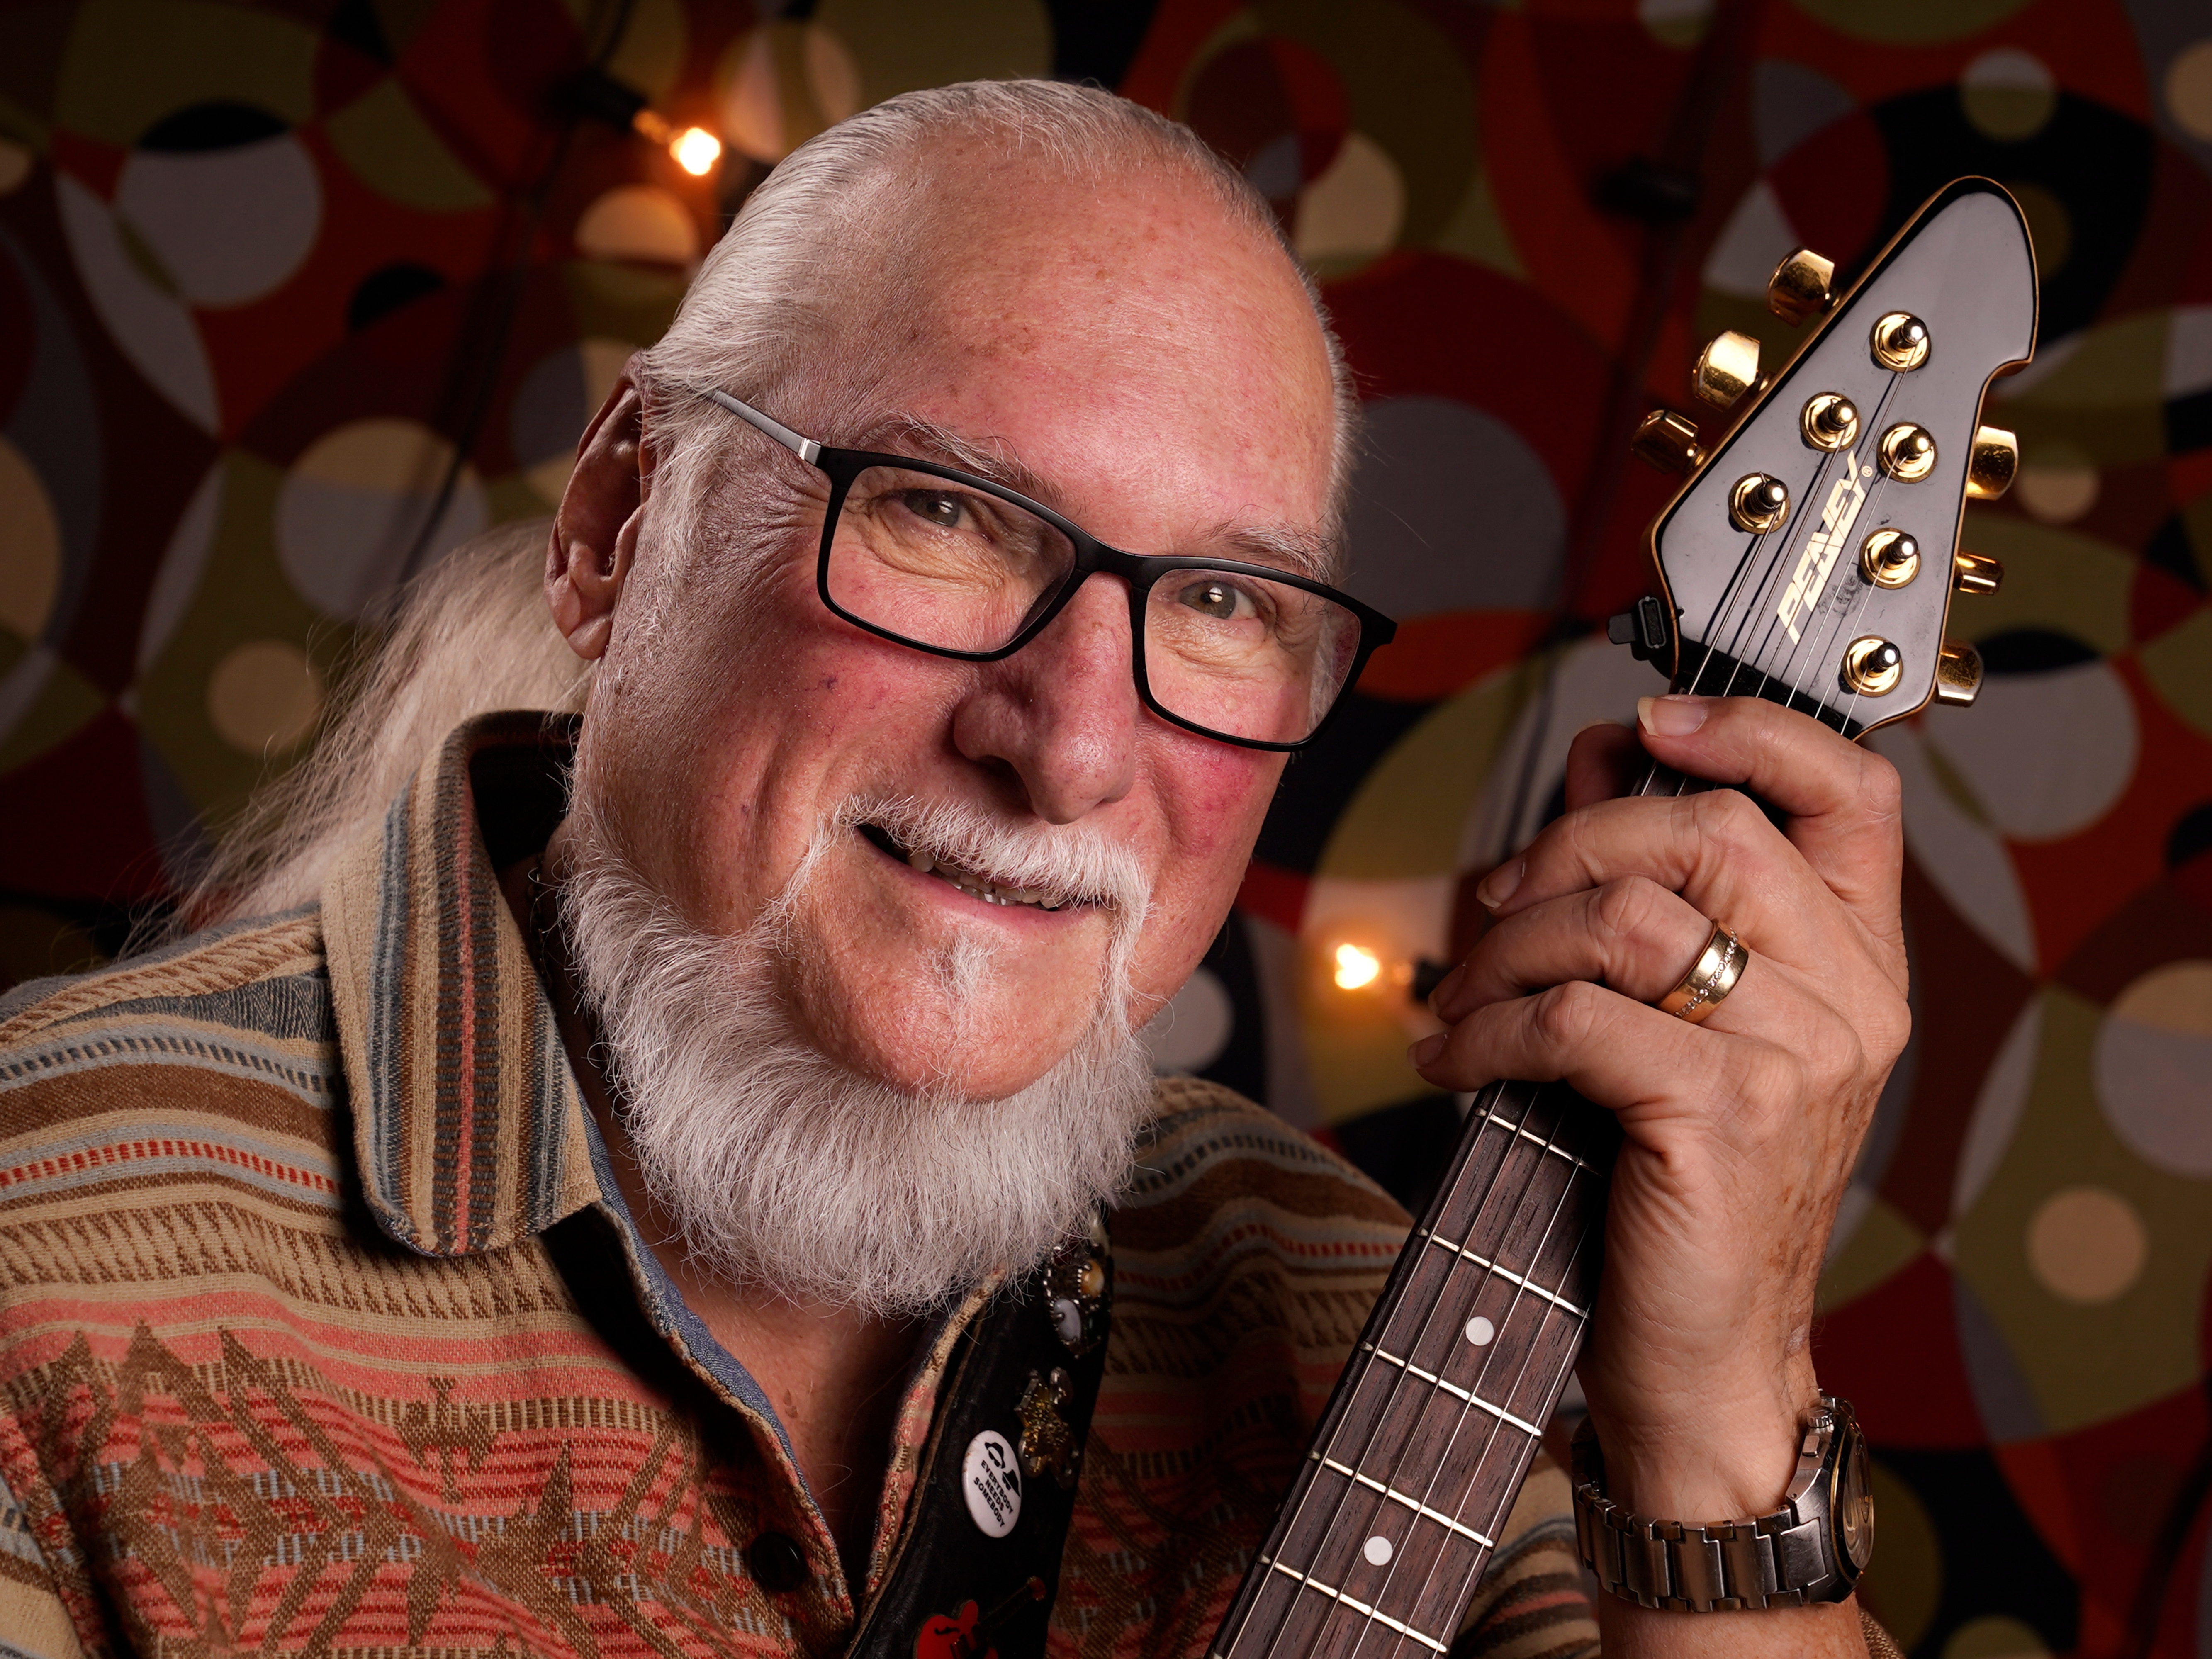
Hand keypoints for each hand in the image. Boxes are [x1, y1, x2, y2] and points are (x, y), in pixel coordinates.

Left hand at [1410, 694, 1907, 1529]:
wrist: (1706, 1353)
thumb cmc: (1680, 1183)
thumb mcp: (1689, 1023)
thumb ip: (1659, 892)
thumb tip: (1600, 757)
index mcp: (1860, 963)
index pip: (1852, 791)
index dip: (1749, 730)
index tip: (1648, 723)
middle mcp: (1850, 999)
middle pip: (1706, 830)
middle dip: (1567, 845)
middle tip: (1495, 909)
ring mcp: (1797, 1058)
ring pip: (1622, 916)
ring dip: (1506, 946)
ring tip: (1460, 1001)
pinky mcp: (1723, 1116)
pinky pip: (1575, 1017)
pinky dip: (1488, 1030)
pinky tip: (1455, 1060)